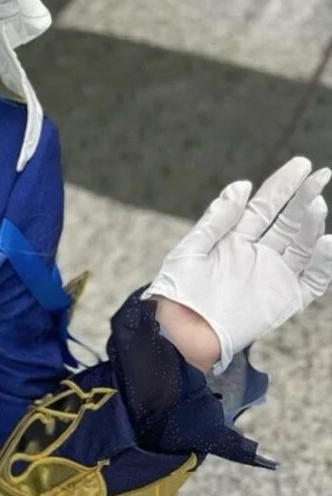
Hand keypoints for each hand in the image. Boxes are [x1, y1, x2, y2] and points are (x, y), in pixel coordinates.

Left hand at [142, 157, 331, 373]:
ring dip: (312, 225)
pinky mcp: (285, 300)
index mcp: (235, 238)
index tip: (301, 165)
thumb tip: (243, 185)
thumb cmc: (179, 290)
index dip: (283, 185)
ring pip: (302, 245)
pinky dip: (322, 263)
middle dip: (304, 198)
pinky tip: (326, 242)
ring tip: (317, 205)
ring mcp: (273, 276)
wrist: (180, 331)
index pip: (265, 206)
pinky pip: (312, 280)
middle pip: (288, 221)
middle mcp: (259, 254)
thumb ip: (217, 219)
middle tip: (321, 175)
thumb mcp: (192, 248)